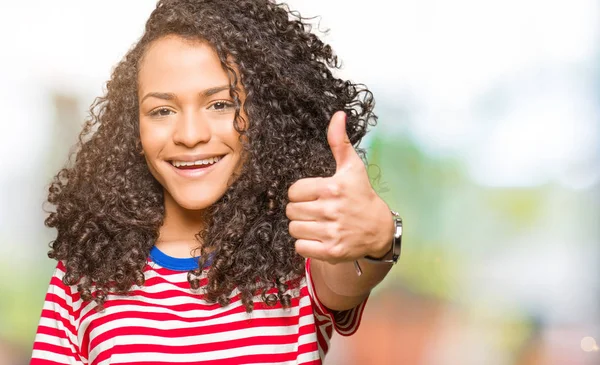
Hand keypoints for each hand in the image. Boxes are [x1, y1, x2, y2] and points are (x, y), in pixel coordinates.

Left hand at [286, 111, 394, 263]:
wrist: (378, 229)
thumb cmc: (360, 195)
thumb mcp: (352, 166)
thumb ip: (339, 141)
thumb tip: (338, 114)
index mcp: (332, 187)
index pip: (293, 191)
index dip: (300, 193)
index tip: (313, 195)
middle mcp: (331, 210)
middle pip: (291, 210)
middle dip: (300, 210)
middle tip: (315, 210)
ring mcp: (332, 232)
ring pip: (294, 228)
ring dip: (301, 227)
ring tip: (316, 223)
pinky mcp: (331, 251)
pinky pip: (300, 247)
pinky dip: (305, 244)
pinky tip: (318, 236)